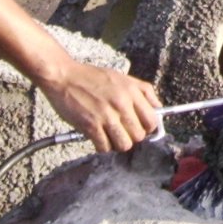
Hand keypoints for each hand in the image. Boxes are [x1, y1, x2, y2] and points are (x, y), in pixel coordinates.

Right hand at [38, 55, 160, 151]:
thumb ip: (142, 91)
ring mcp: (106, 115)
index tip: (139, 128)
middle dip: (131, 137)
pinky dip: (102, 147)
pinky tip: (98, 137)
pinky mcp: (90, 125)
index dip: (148, 128)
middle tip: (121, 132)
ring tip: (110, 136)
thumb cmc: (91, 77)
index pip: (152, 120)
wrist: (63, 76)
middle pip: (139, 135)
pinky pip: (105, 147)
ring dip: (117, 144)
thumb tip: (159, 108)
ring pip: (124, 145)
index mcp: (131, 91)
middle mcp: (121, 103)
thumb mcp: (122, 77)